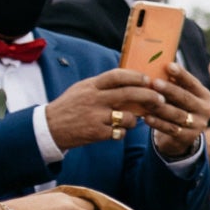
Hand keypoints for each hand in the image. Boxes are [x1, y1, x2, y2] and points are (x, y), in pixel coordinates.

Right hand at [44, 70, 168, 151]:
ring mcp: (95, 116)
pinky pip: (120, 132)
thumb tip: (130, 78)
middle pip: (129, 95)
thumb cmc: (70, 106)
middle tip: (160, 99)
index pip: (117, 76)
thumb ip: (103, 84)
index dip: (135, 76)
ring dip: (135, 119)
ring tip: (131, 120)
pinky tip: (116, 131)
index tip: (148, 79)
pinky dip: (122, 132)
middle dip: (149, 96)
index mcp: (91, 86)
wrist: (49, 128)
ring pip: (128, 117)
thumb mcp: (82, 89)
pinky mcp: (95, 133)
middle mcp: (94, 99)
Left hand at [142, 64, 209, 158]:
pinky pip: (171, 129)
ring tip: (146, 100)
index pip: (192, 83)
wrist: (183, 136)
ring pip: (177, 114)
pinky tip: (146, 118)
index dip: (181, 74)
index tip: (169, 65)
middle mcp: (205, 109)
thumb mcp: (181, 95)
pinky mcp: (188, 137)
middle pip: (185, 98)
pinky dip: (158, 123)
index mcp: (204, 95)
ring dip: (161, 107)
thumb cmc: (177, 108)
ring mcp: (198, 124)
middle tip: (154, 82)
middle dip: (169, 90)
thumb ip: (174, 84)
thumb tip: (157, 63)